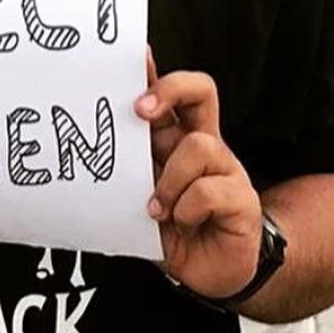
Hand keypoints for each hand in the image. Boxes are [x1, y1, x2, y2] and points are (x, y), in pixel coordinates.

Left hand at [137, 52, 262, 299]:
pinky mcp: (242, 199)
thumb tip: (91, 153)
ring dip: (169, 180)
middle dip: (169, 90)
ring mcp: (227, 170)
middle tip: (140, 112)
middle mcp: (205, 147)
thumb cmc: (171, 232)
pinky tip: (180, 223)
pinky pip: (209, 190)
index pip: (174, 94)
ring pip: (199, 147)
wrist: (209, 273)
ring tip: (157, 209)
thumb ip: (127, 174)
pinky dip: (187, 209)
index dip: (156, 74)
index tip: (135, 59)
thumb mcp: (140, 199)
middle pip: (200, 91)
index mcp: (178, 141)